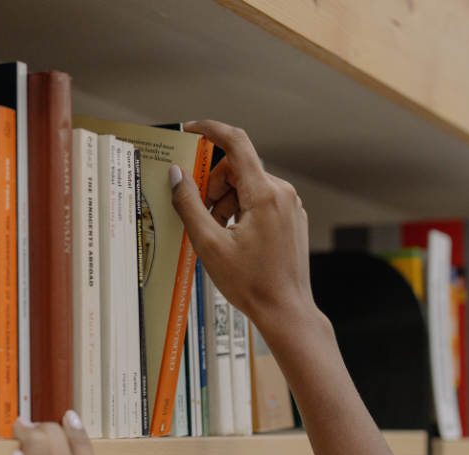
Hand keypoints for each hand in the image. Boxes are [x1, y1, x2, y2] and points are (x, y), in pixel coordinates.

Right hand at [171, 120, 319, 340]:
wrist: (286, 310)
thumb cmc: (251, 283)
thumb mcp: (209, 244)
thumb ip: (189, 204)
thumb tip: (176, 174)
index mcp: (264, 194)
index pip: (236, 142)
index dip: (210, 130)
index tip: (190, 130)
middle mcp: (282, 193)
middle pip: (238, 169)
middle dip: (213, 186)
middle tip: (200, 215)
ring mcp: (290, 206)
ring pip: (248, 186)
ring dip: (225, 202)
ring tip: (217, 234)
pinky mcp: (291, 218)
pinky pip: (260, 201)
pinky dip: (240, 211)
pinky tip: (232, 238)